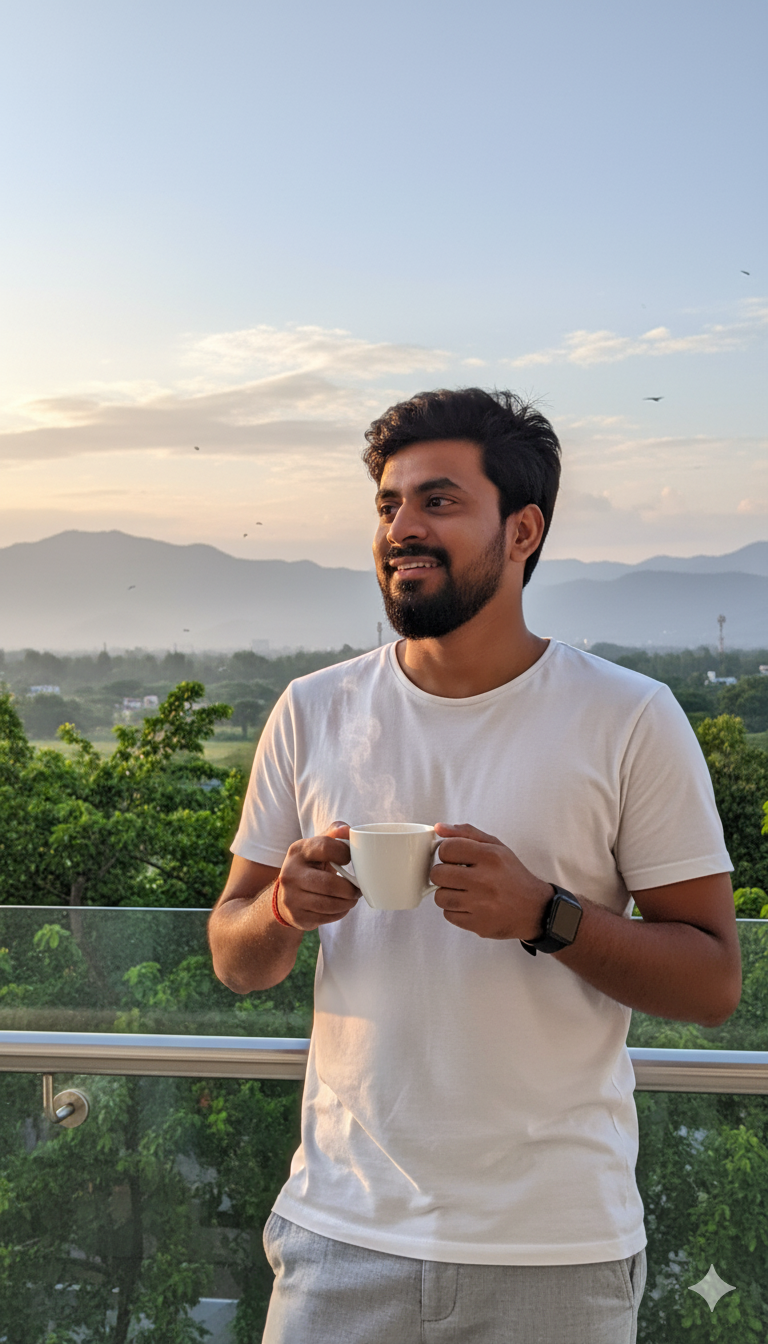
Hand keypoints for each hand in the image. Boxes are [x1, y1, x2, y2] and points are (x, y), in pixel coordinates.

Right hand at [275, 822, 358, 930]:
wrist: (285, 896)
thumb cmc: (310, 866)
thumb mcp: (316, 847)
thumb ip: (334, 834)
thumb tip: (347, 830)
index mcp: (298, 851)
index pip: (326, 847)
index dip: (344, 853)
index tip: (350, 859)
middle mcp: (290, 874)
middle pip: (330, 884)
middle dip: (350, 888)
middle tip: (358, 888)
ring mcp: (291, 897)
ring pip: (329, 904)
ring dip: (348, 902)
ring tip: (352, 898)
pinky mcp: (297, 916)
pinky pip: (326, 917)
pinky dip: (340, 913)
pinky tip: (341, 907)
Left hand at [431, 823, 552, 940]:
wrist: (534, 908)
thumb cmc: (512, 875)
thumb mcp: (496, 846)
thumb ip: (466, 833)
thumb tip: (439, 828)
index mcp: (490, 856)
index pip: (447, 849)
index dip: (445, 853)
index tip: (453, 858)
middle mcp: (485, 880)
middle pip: (438, 874)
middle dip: (443, 874)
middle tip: (455, 875)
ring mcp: (481, 904)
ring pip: (440, 897)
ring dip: (448, 893)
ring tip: (462, 891)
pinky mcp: (478, 924)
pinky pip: (449, 915)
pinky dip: (455, 910)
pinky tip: (469, 905)